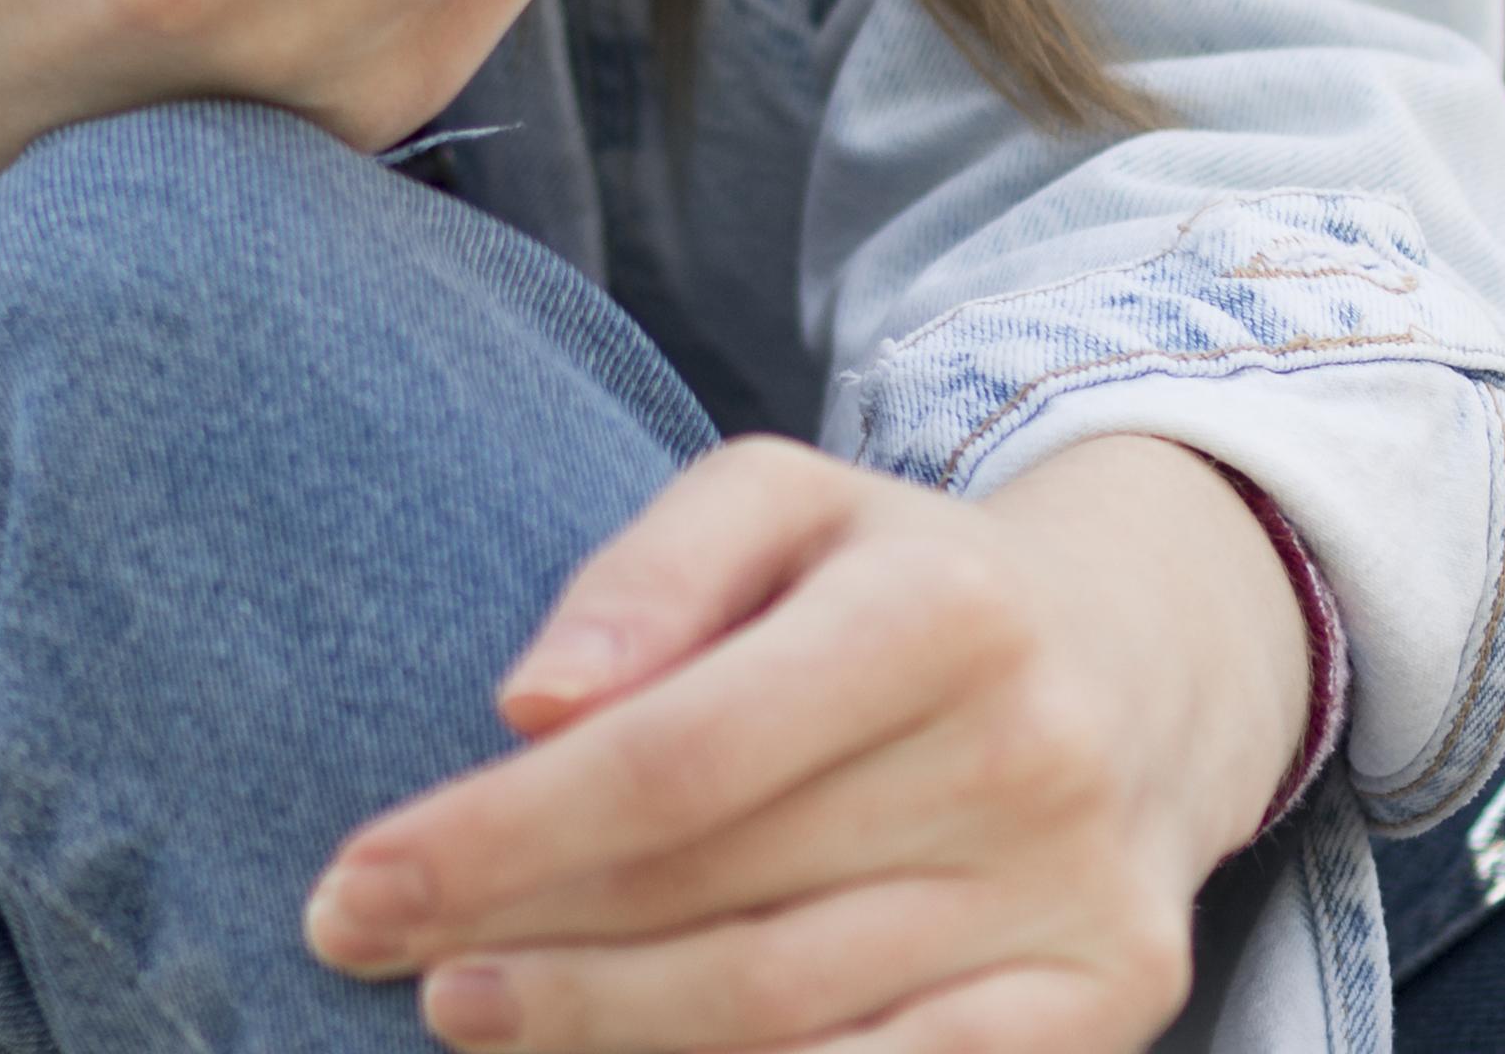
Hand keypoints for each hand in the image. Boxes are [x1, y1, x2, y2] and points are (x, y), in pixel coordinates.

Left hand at [301, 432, 1316, 1051]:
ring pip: (781, 1017)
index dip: (497, 837)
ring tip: (471, 1009)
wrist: (1149, 660)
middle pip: (713, 899)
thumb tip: (534, 700)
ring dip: (596, 1031)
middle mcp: (1027, 752)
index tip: (356, 883)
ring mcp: (1076, 895)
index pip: (675, 757)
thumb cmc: (903, 582)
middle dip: (517, 938)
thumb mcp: (785, 504)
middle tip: (380, 951)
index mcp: (942, 605)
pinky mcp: (1110, 1003)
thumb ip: (653, 571)